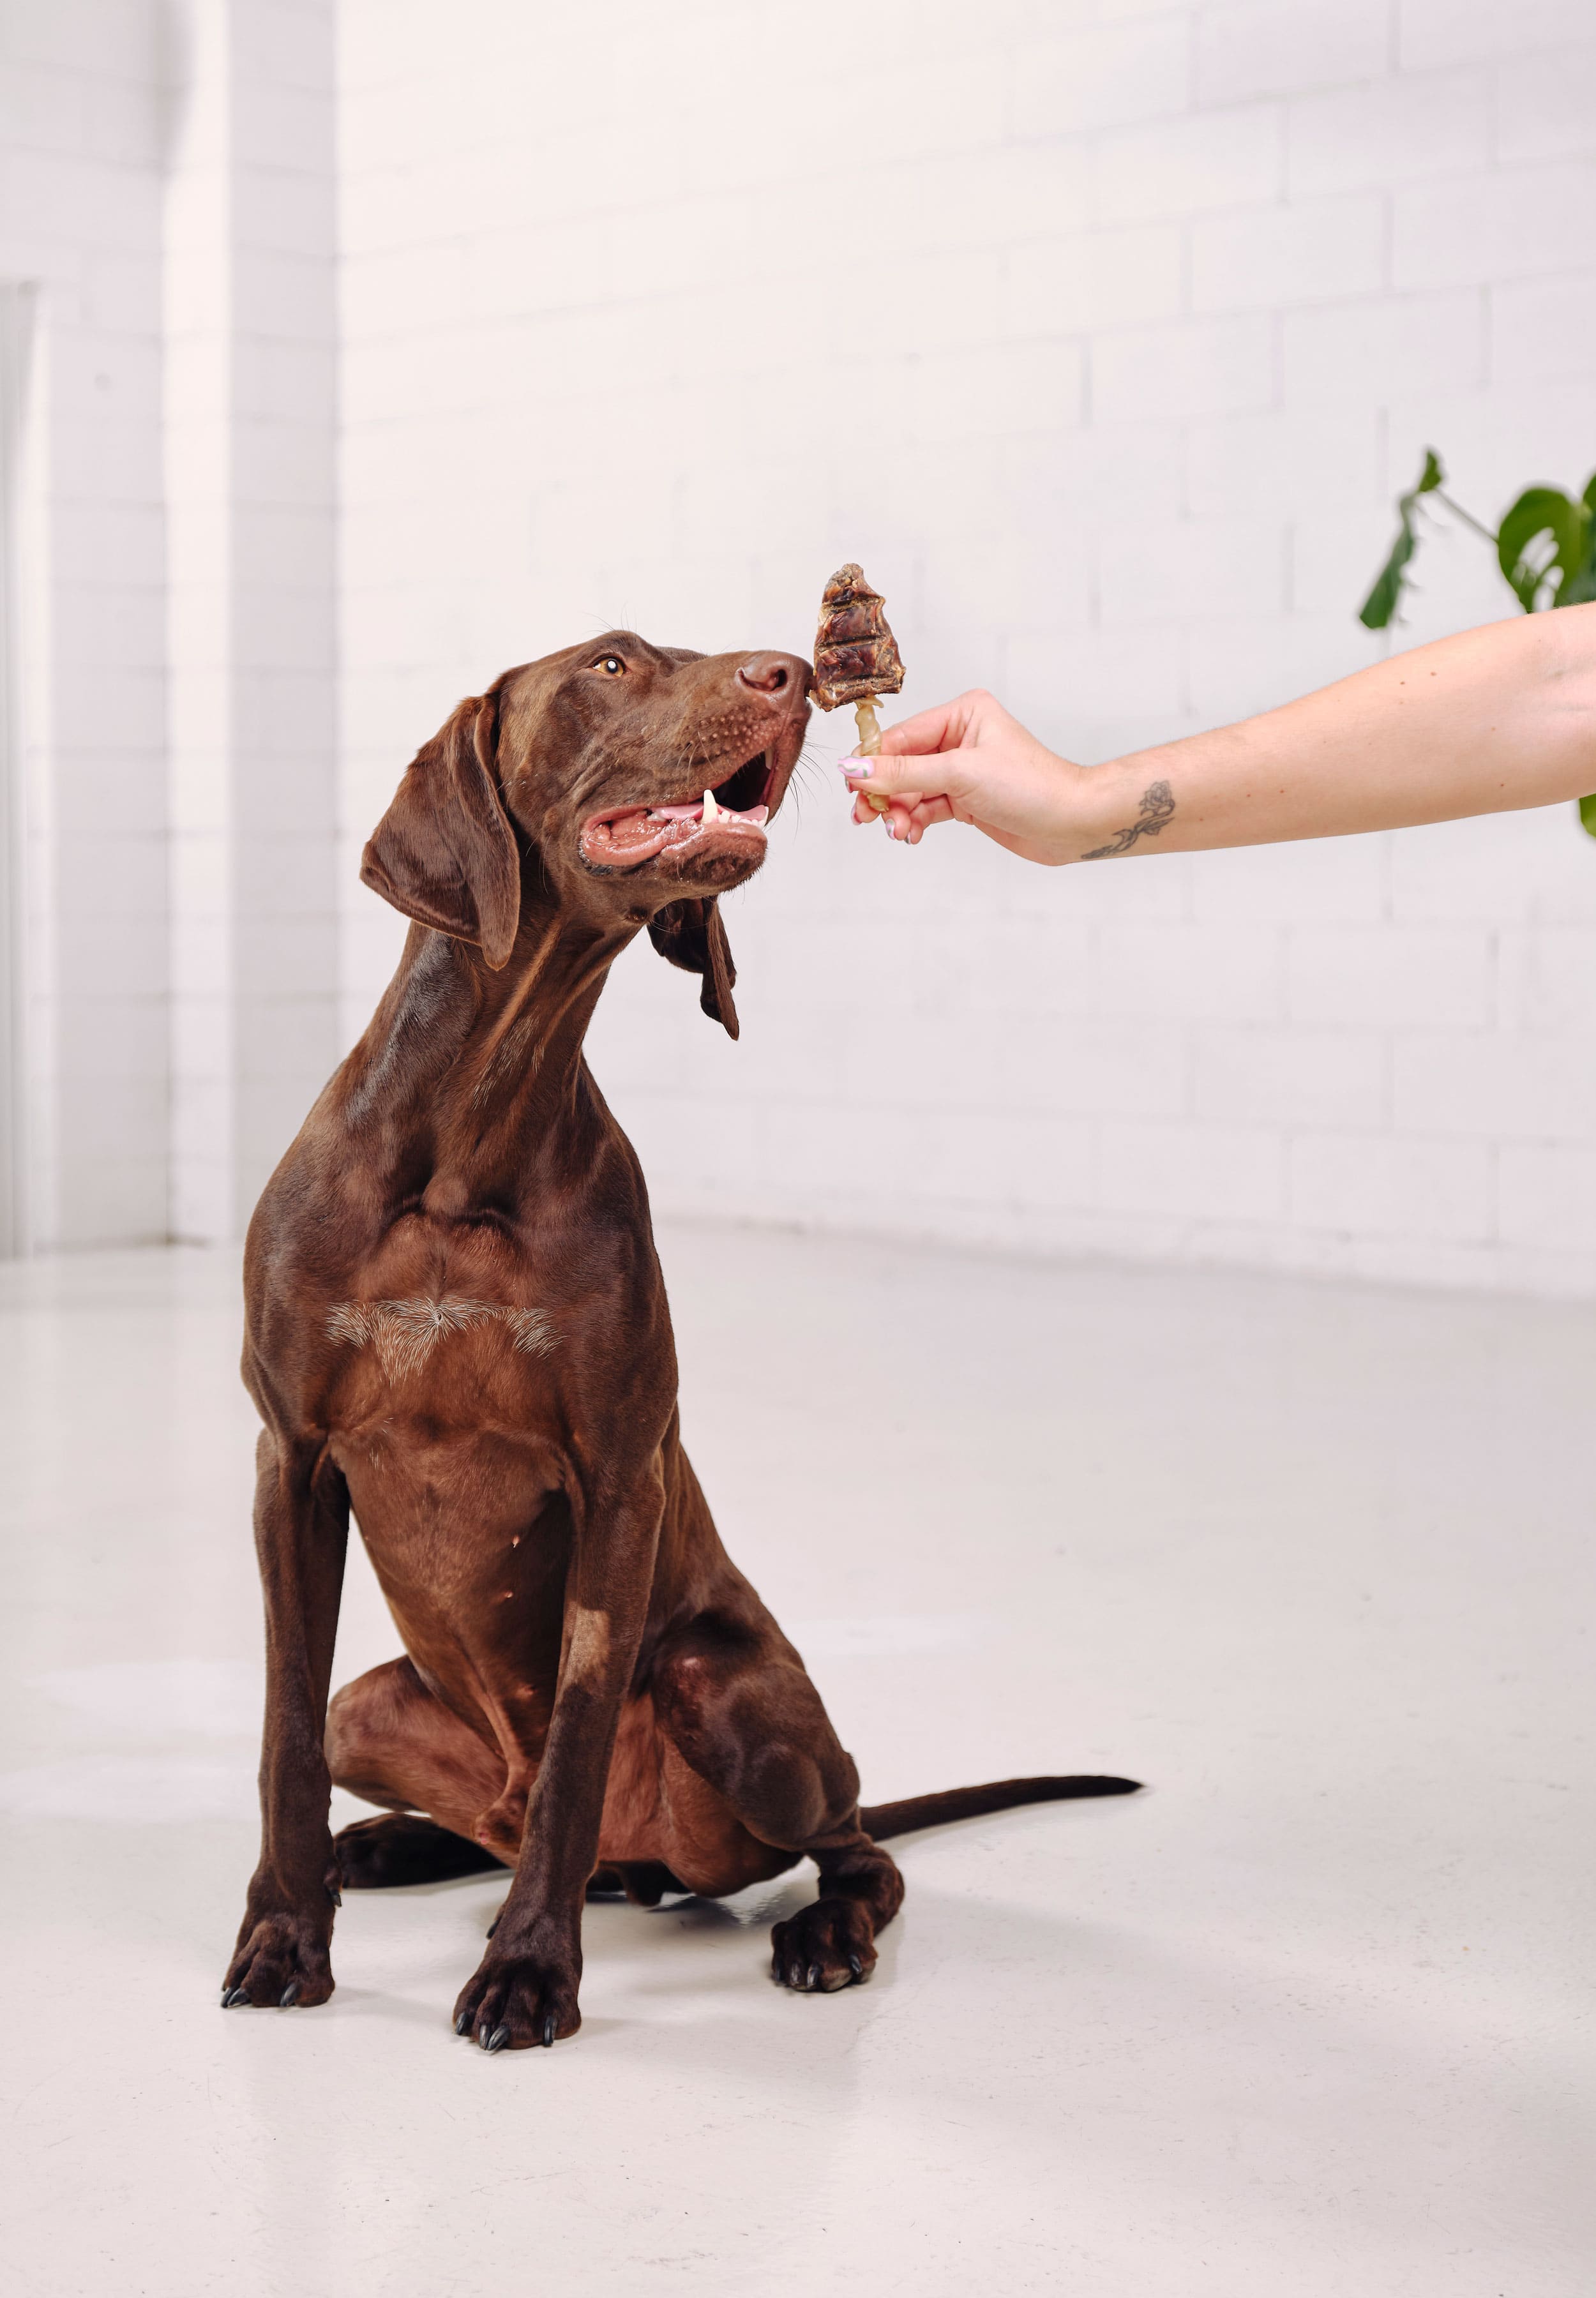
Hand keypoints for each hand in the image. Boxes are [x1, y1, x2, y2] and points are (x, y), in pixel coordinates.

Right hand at [841, 690, 1086, 863]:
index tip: (851, 785)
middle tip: (866, 817)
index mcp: (963, 713)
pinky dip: (915, 822)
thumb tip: (856, 768)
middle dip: (885, 792)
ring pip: (912, 790)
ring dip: (900, 812)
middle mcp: (961, 737)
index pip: (903, 735)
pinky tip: (911, 834)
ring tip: (898, 832)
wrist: (1071, 823)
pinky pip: (926, 807)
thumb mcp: (960, 774)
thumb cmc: (1031, 786)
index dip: (873, 761)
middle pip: (902, 764)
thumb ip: (904, 772)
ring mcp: (963, 770)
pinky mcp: (966, 799)